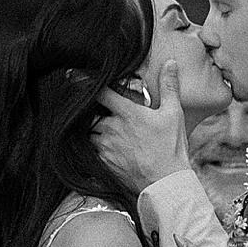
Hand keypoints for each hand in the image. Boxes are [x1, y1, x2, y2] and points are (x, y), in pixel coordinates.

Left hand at [94, 61, 191, 192]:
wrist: (166, 183)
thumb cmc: (171, 148)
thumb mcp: (174, 114)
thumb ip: (169, 87)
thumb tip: (170, 63)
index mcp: (127, 112)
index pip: (100, 92)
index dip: (86, 82)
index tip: (73, 75)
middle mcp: (112, 128)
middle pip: (92, 114)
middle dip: (96, 112)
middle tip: (105, 113)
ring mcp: (106, 147)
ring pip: (91, 133)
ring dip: (96, 131)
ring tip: (108, 133)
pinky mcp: (104, 163)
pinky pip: (92, 152)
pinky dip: (97, 149)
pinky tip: (109, 150)